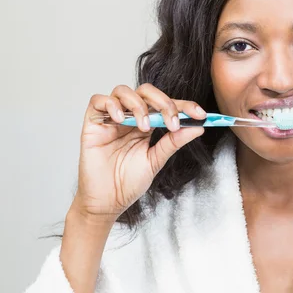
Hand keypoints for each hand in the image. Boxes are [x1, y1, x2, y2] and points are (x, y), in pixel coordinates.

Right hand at [72, 83, 205, 221]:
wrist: (107, 202)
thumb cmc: (128, 183)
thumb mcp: (156, 160)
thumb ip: (173, 142)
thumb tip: (198, 127)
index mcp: (147, 124)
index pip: (165, 105)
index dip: (184, 105)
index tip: (200, 114)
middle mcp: (129, 117)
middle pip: (146, 91)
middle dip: (163, 101)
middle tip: (171, 121)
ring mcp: (111, 119)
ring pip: (123, 91)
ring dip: (138, 105)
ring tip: (143, 128)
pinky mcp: (92, 123)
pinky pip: (98, 101)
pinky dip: (111, 105)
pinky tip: (121, 120)